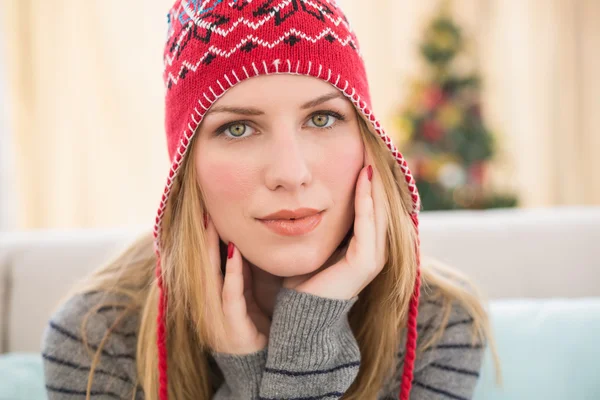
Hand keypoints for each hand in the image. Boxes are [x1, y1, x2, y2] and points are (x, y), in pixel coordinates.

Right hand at [205, 214, 270, 353]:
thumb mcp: (247, 296)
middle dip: (202, 238)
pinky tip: (234, 251)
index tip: (206, 212)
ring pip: (210, 276)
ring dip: (211, 248)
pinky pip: (229, 294)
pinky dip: (232, 272)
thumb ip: (242, 275)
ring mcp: (216, 318)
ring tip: (212, 222)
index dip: (204, 239)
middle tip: (203, 210)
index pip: (205, 263)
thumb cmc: (258, 328)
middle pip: (202, 265)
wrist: (270, 365)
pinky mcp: (231, 326)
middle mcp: (208, 307)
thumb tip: (241, 245)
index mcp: (212, 299)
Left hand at [283, 150, 387, 299]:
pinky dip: (367, 202)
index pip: (371, 206)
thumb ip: (319, 221)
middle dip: (375, 178)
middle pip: (381, 205)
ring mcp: (373, 257)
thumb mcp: (314, 240)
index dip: (368, 182)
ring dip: (374, 185)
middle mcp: (374, 249)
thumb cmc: (302, 277)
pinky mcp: (366, 263)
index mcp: (363, 244)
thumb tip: (306, 195)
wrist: (299, 311)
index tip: (361, 154)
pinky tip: (363, 180)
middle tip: (371, 147)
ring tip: (370, 157)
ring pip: (379, 211)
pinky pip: (368, 225)